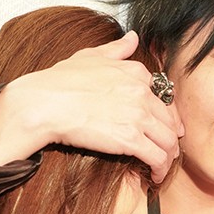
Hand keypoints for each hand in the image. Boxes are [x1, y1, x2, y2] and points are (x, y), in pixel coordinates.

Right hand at [0, 31, 183, 182]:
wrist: (43, 103)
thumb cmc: (59, 82)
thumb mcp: (90, 56)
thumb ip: (116, 50)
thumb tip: (133, 37)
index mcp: (136, 72)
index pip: (165, 97)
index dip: (167, 115)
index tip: (164, 127)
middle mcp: (142, 92)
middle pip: (170, 121)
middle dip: (171, 137)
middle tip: (166, 150)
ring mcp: (138, 115)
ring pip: (169, 141)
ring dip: (169, 156)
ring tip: (162, 166)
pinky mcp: (130, 139)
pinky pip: (158, 157)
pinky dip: (161, 168)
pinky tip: (155, 176)